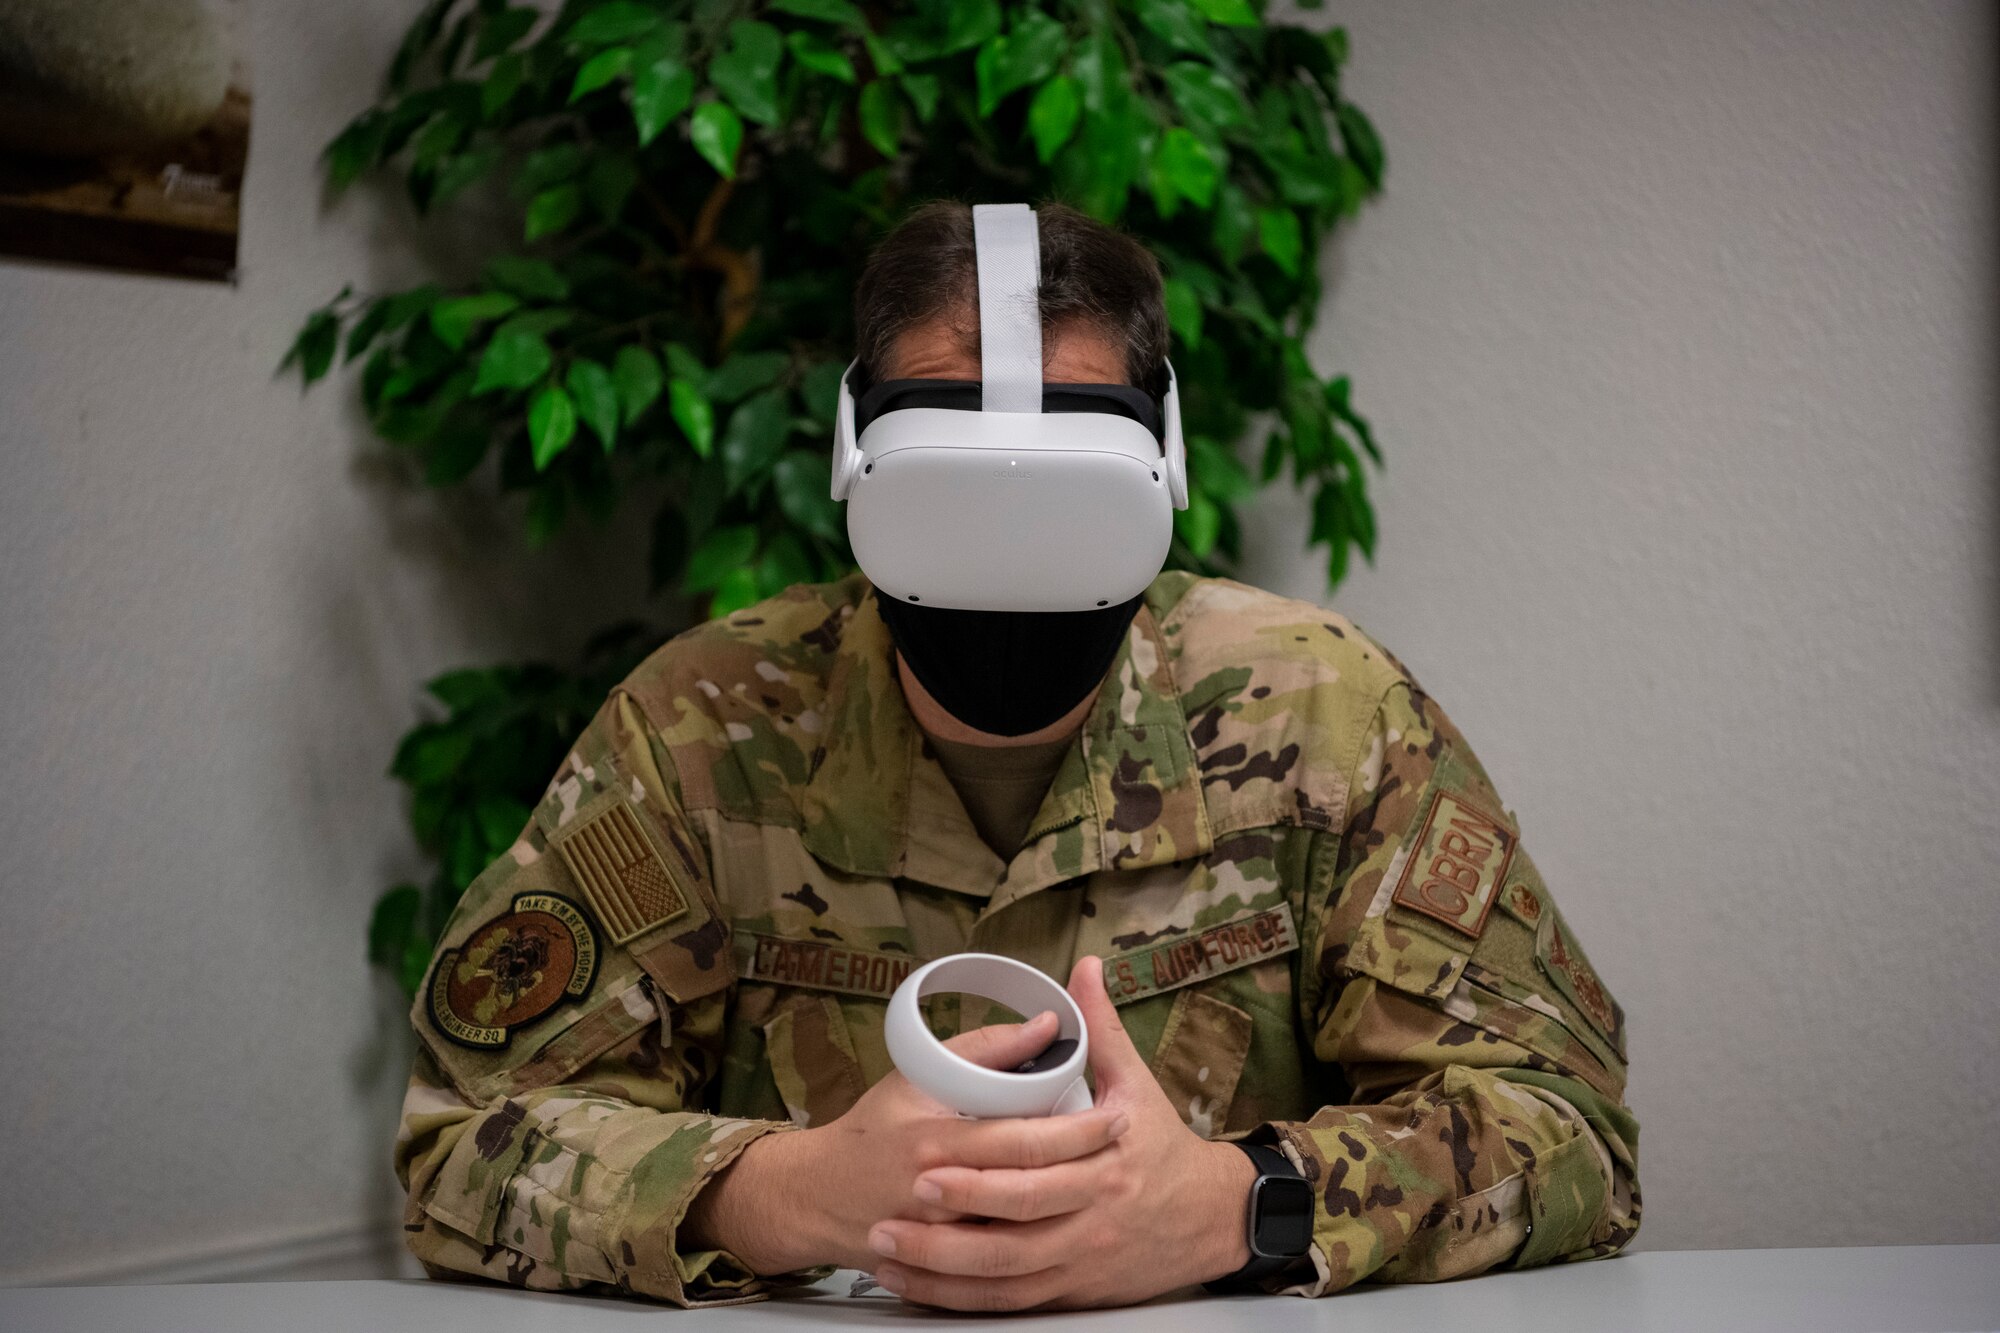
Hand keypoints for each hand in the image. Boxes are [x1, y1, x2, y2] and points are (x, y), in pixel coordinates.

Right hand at [683, 1009, 1129, 1274]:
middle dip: (1086, 1173)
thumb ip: (982, 1048)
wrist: (812, 1197)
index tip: (1116, 1117)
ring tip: (1109, 1198)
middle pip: (1030, 1194)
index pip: (1020, 1140)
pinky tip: (1066, 1242)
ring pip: (1022, 1241)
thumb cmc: (868, 1132)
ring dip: (1069, 1221)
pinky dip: (1036, 1260)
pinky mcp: (941, 1270)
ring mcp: (940, 1240)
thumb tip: (1047, 1022)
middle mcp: (937, 1196)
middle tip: (1128, 1155)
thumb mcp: (915, 1076)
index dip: (1075, 1131)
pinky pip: (998, 1276)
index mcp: (934, 1142)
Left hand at [866, 957, 1259, 1310]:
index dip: (978, 1172)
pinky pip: (1012, 1305)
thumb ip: (1101, 1029)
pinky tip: (922, 1288)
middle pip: (1013, 1230)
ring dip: (942, 1271)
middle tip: (891, 1214)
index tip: (925, 1163)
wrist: (1211, 1219)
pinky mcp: (1073, 1294)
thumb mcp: (1138, 1085)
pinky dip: (964, 1301)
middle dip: (947, 1226)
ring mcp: (1080, 1262)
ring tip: (888, 1254)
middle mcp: (1091, 1218)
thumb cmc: (1164, 1148)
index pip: (1034, 1169)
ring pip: (1005, 1278)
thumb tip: (1084, 967)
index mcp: (1104, 1162)